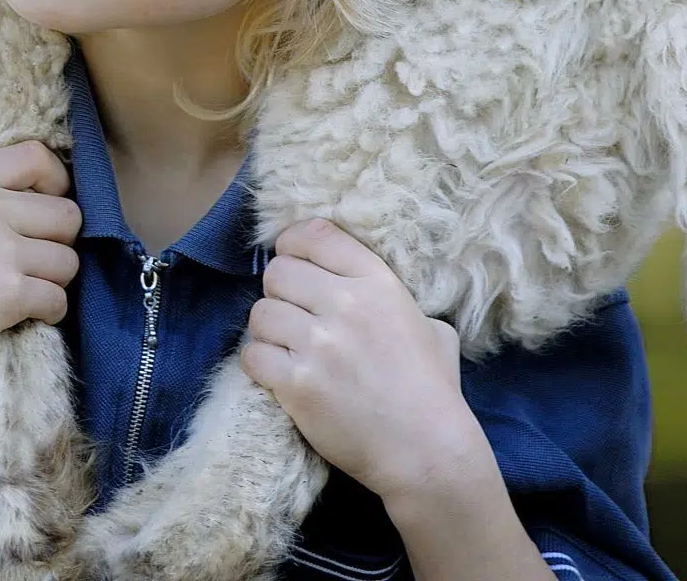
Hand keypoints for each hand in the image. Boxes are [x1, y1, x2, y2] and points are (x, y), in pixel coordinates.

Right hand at [0, 141, 80, 391]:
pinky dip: (51, 311)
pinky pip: (57, 299)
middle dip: (60, 241)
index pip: (36, 158)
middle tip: (39, 261)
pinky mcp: (9, 294)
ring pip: (68, 261)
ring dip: (56, 280)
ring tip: (34, 292)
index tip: (47, 206)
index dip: (55, 182)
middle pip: (67, 215)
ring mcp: (2, 251)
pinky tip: (30, 316)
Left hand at [240, 219, 494, 505]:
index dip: (293, 243)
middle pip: (279, 272)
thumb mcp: (430, 326)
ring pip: (260, 313)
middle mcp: (346, 305)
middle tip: (293, 316)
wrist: (427, 451)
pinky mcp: (297, 384)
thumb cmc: (434, 391)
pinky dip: (260, 364)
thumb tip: (363, 288)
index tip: (292, 258)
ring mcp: (319, 345)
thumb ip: (393, 299)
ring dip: (268, 331)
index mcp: (378, 284)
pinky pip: (252, 355)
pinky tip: (278, 375)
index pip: (317, 235)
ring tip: (285, 348)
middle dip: (280, 292)